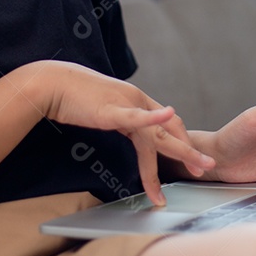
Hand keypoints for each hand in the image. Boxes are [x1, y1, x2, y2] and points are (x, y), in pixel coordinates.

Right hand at [31, 60, 214, 204]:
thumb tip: (127, 129)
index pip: (168, 123)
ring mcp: (126, 104)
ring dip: (178, 154)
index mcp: (136, 100)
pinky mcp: (111, 110)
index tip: (191, 160)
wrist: (51, 82)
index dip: (182, 141)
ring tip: (190, 173)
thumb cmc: (73, 97)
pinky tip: (167, 116)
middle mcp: (137, 99)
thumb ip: (120, 117)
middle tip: (204, 169)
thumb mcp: (104, 109)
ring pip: (158, 134)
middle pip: (171, 128)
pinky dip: (154, 119)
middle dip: (189, 152)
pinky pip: (137, 118)